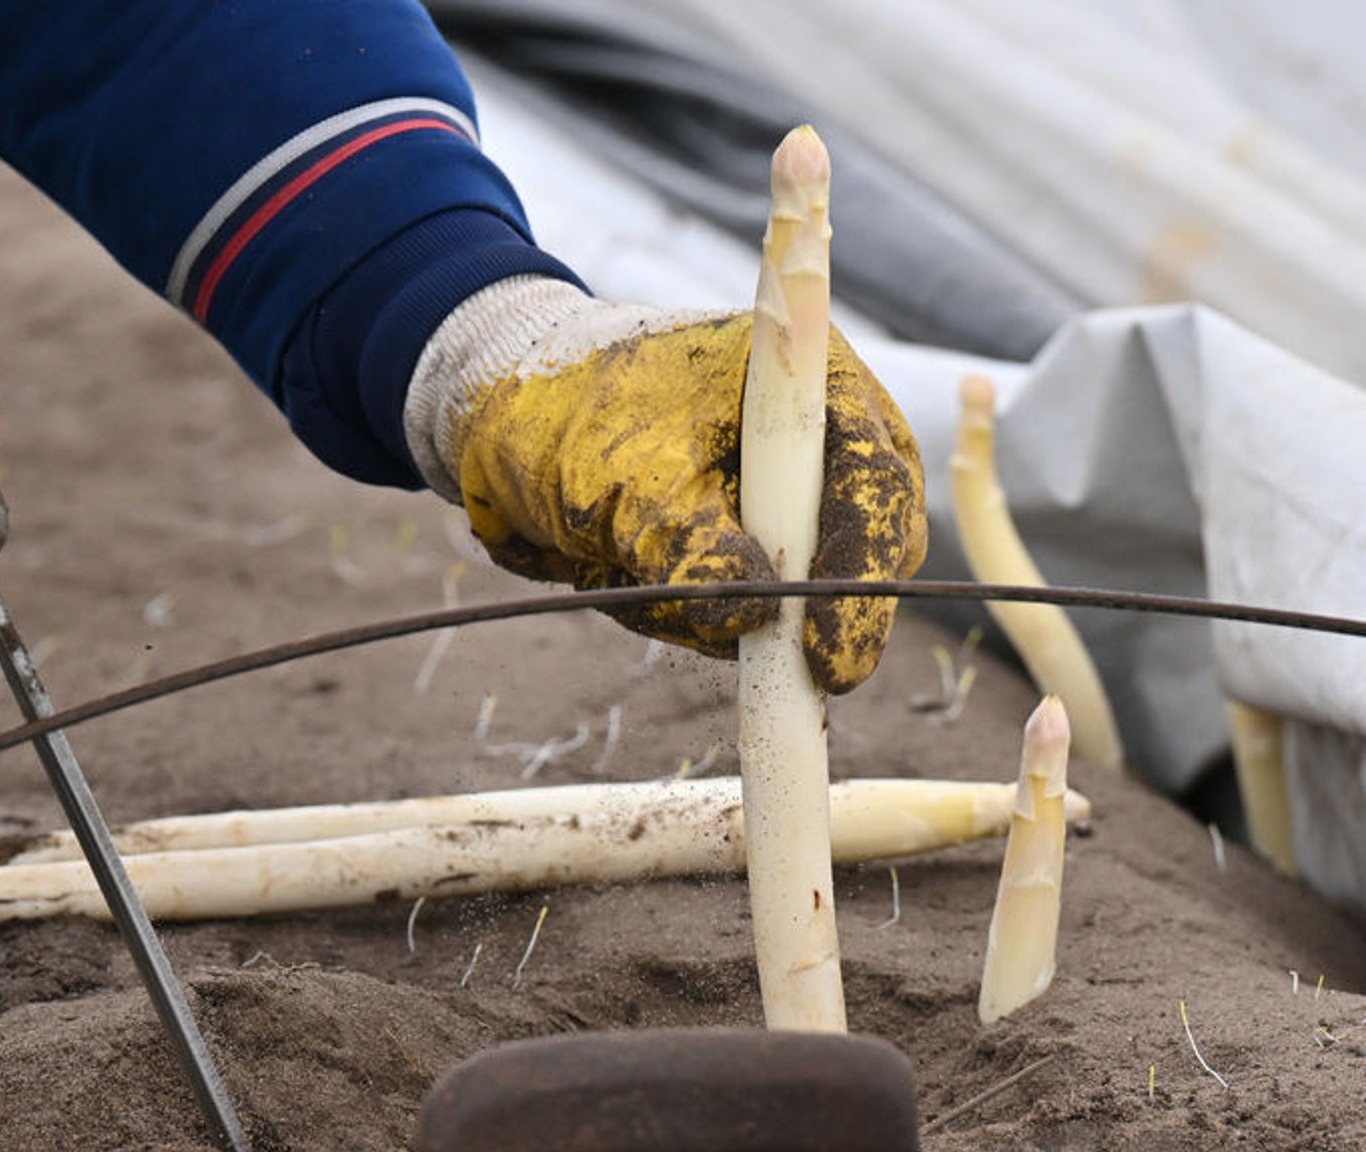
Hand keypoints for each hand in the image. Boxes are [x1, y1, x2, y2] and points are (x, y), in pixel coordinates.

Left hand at [408, 277, 926, 692]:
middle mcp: (807, 444)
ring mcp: (774, 504)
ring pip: (795, 599)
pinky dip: (680, 616)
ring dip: (712, 613)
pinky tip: (613, 572)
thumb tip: (754, 613)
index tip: (832, 648)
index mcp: (803, 381)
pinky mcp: (735, 555)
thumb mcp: (622, 473)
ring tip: (615, 565)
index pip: (876, 476)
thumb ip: (689, 542)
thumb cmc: (560, 407)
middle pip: (864, 547)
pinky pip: (738, 620)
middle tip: (794, 676)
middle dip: (810, 610)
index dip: (866, 565)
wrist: (490, 419)